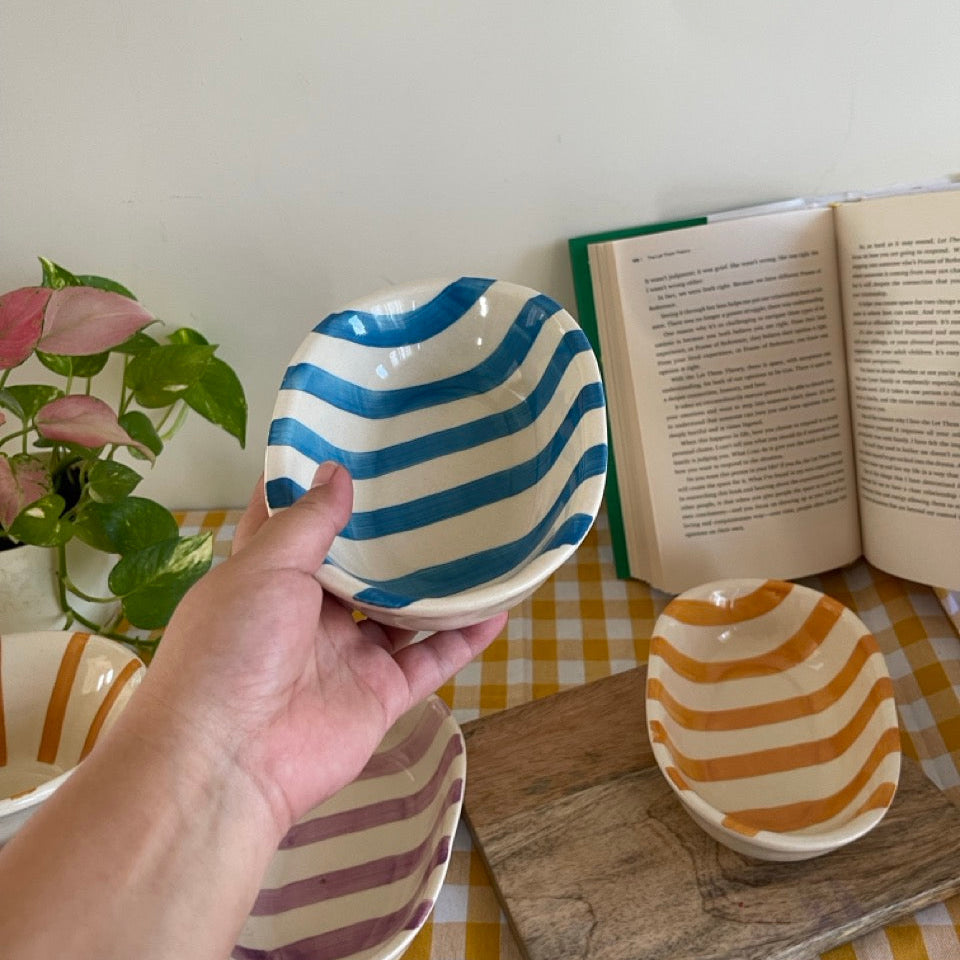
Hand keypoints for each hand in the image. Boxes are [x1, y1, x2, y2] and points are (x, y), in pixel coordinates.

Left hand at [140, 462, 506, 833]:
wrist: (230, 762)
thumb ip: (308, 523)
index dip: (317, 484)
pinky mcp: (380, 694)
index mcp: (269, 577)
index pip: (294, 522)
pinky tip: (498, 607)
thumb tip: (336, 472)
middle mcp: (309, 613)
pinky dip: (464, 637)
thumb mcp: (264, 568)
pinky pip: (430, 659)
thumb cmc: (233, 649)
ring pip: (402, 611)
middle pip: (358, 566)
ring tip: (477, 538)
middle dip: (389, 533)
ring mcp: (347, 655)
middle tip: (433, 485)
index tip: (353, 444)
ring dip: (435, 584)